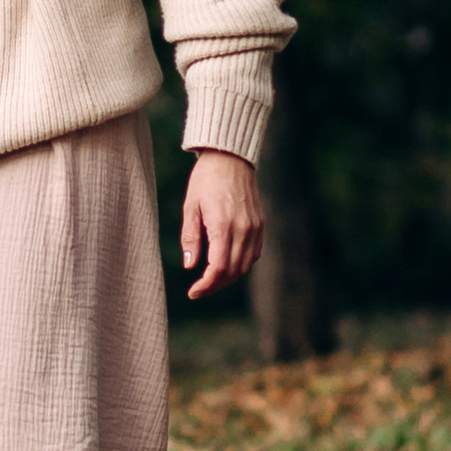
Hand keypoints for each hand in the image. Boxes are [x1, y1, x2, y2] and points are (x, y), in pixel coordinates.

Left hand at [180, 150, 262, 300]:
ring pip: (245, 266)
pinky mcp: (260, 224)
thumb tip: (190, 266)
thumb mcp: (190, 206)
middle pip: (233, 271)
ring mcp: (255, 228)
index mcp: (223, 226)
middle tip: (199, 289)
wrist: (230, 158)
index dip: (206, 285)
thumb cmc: (205, 180)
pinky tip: (227, 264)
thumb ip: (190, 237)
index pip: (218, 268)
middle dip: (215, 285)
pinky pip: (254, 254)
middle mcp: (243, 230)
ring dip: (229, 278)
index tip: (193, 292)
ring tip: (211, 280)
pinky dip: (241, 264)